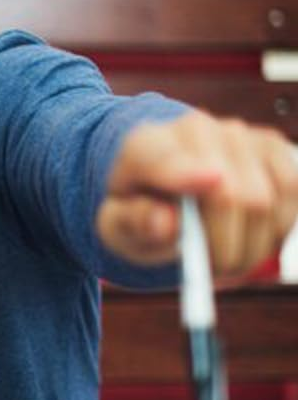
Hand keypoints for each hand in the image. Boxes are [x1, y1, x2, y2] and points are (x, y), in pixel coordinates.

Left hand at [98, 111, 297, 279]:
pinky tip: (252, 237)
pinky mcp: (273, 146)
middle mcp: (193, 129)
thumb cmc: (138, 211)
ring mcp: (238, 134)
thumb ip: (133, 223)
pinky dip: (276, 229)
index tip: (211, 182)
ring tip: (227, 256)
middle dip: (223, 246)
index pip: (159, 157)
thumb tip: (166, 223)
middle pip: (228, 195)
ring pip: (266, 201)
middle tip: (212, 270)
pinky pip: (292, 195)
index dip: (185, 173)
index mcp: (141, 147)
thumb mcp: (117, 226)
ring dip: (251, 245)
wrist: (162, 186)